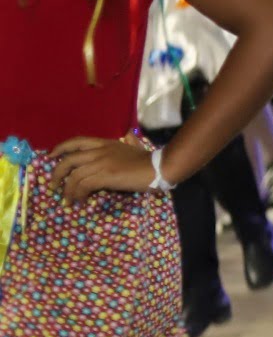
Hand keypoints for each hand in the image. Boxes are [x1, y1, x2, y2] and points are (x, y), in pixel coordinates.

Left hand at [49, 137, 163, 201]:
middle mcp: (99, 151)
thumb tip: (127, 136)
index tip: (51, 157)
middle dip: (57, 174)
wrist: (157, 168)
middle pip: (69, 160)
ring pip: (74, 176)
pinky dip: (78, 194)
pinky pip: (84, 185)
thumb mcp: (132, 146)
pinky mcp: (105, 176)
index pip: (76, 141)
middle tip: (53, 185)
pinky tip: (80, 200)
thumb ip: (126, 142)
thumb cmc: (146, 160)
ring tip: (66, 200)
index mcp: (104, 143)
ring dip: (67, 190)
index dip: (60, 148)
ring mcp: (101, 164)